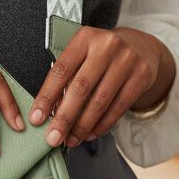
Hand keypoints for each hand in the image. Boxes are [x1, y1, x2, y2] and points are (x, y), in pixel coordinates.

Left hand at [27, 25, 172, 147]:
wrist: (141, 46)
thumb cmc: (102, 54)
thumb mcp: (83, 53)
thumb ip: (67, 77)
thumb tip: (50, 112)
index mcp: (85, 38)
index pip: (61, 70)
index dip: (47, 97)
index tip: (36, 118)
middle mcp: (107, 46)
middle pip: (81, 88)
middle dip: (64, 117)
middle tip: (53, 138)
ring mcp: (127, 60)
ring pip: (100, 101)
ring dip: (83, 126)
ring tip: (71, 140)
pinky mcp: (142, 76)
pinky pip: (119, 107)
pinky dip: (102, 125)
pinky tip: (90, 134)